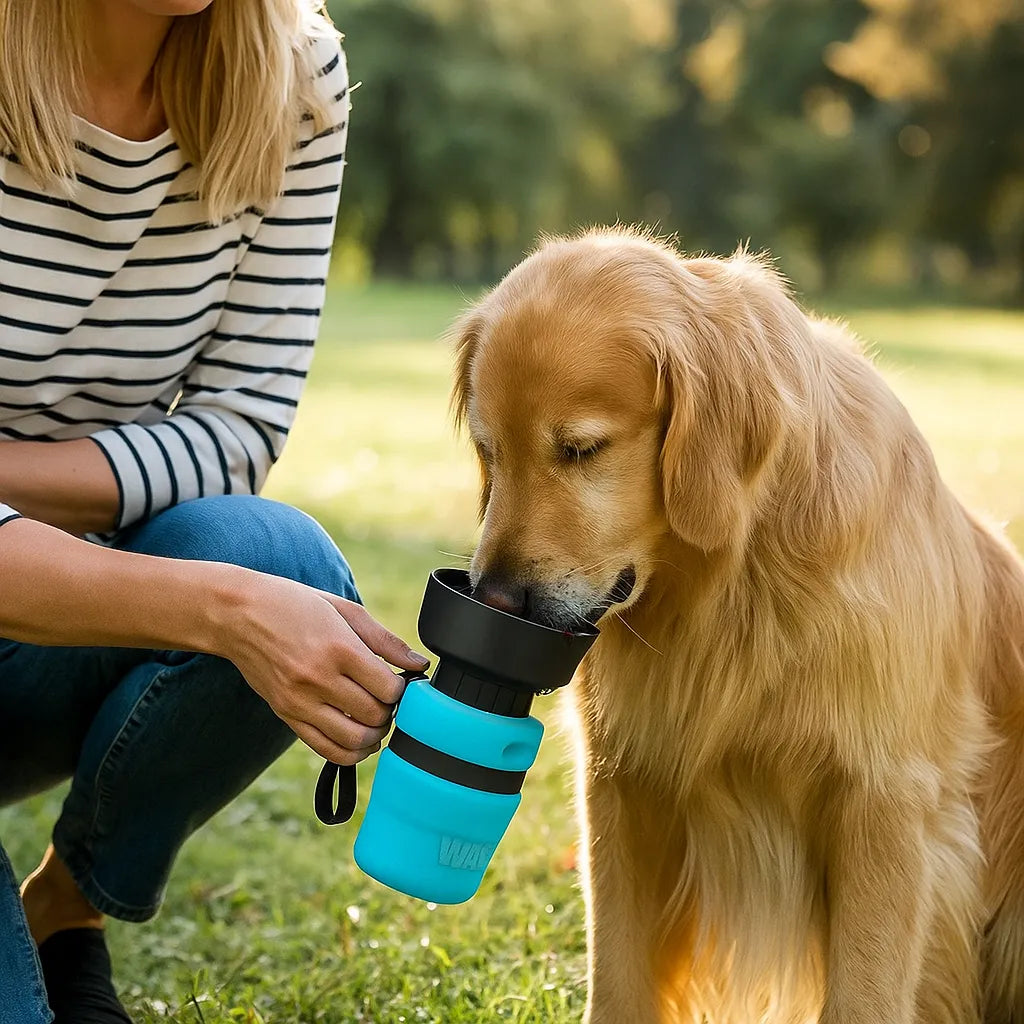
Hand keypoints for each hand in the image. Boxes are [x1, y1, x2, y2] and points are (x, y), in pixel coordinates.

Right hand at [222, 571, 428, 763]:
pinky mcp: (286, 715)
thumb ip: (386, 640)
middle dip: (390, 711)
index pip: (388, 689)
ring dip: (374, 735)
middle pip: (374, 716)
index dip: (403, 690)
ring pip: (353, 740)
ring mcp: (299, 701)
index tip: (399, 681)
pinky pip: (325, 749)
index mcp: (339, 649)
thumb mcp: (345, 610)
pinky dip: (350, 752)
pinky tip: (359, 738)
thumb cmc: (294, 605)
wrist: (238, 614)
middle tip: (388, 698)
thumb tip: (420, 664)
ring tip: (376, 719)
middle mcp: (318, 679)